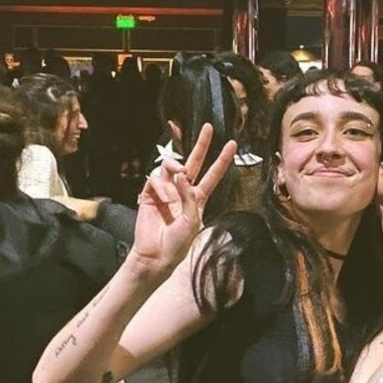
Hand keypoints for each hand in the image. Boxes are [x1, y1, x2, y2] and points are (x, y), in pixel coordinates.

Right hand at [129, 125, 236, 274]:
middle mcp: (182, 192)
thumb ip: (189, 197)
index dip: (222, 161)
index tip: (232, 144)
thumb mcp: (192, 220)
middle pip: (193, 163)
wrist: (156, 255)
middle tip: (208, 127)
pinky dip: (161, 185)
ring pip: (171, 166)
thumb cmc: (177, 243)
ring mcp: (166, 191)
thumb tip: (182, 174)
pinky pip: (155, 179)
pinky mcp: (150, 194)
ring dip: (175, 169)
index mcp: (197, 199)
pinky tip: (163, 198)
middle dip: (201, 145)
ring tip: (178, 178)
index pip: (212, 176)